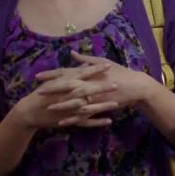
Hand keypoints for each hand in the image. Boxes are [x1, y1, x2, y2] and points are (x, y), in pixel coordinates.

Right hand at [13, 64, 119, 129]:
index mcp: (65, 84)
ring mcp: (70, 110)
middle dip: (102, 87)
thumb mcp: (55, 80)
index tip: (109, 65)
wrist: (30, 112)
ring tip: (117, 103)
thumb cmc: (43, 94)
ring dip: (103, 106)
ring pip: (89, 107)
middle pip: (88, 90)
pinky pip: (86, 122)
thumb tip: (85, 65)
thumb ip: (71, 73)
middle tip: (116, 85)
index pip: (83, 74)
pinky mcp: (70, 121)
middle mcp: (68, 96)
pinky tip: (109, 121)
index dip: (96, 69)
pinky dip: (97, 122)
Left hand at [39, 51, 159, 107]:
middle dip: (52, 89)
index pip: (66, 73)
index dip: (52, 75)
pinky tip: (62, 122)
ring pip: (74, 101)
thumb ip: (86, 59)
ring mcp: (94, 96)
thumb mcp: (103, 62)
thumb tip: (72, 53)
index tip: (38, 76)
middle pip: (67, 86)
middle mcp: (89, 84)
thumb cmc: (120, 72)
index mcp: (88, 72)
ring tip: (47, 107)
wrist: (136, 86)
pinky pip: (84, 114)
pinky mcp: (99, 107)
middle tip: (38, 91)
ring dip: (60, 105)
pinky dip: (72, 118)